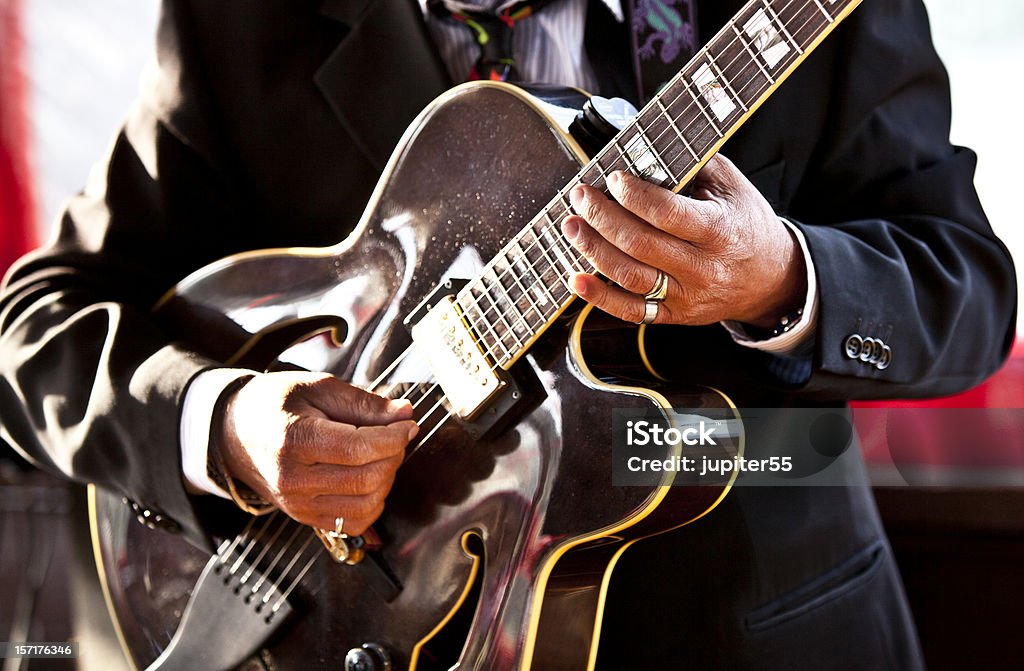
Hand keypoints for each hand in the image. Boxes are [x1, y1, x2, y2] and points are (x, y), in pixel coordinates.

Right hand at [216, 371, 417, 535]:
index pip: (359, 448)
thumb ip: (363, 403)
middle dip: (394, 455)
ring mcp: (297, 504)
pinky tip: (370, 479)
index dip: (394, 437)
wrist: (233, 433)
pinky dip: (373, 504)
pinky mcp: (303, 518)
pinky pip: (353, 523)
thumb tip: (405, 412)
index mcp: (293, 440)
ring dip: (387, 479)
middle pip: (366, 478)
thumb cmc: (275, 404)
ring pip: (366, 504)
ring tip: (381, 455)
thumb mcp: (317, 387)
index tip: (408, 424)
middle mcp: (293, 479)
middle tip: (396, 435)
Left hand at [562, 154, 805, 327]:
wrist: (770, 278)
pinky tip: (576, 279)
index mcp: (718, 230)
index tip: (612, 178)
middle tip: (581, 197)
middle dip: (602, 217)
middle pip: (641, 244)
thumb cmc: (744, 223)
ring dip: (593, 250)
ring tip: (571, 226)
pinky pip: (631, 311)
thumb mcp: (731, 186)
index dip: (634, 195)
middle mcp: (702, 267)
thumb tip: (643, 146)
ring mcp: (687, 296)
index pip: (668, 213)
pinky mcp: (674, 315)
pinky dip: (599, 297)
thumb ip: (692, 165)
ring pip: (630, 277)